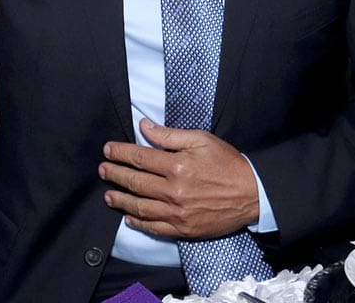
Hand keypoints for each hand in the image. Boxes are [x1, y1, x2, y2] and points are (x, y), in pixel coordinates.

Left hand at [98, 118, 258, 238]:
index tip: (108, 149)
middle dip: (114, 174)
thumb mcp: (200, 139)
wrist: (252, 194)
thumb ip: (169, 135)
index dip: (120, 152)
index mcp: (177, 165)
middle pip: (135, 182)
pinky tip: (129, 218)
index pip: (139, 157)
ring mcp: (178, 213)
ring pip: (141, 207)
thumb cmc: (226, 162)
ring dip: (121, 200)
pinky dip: (139, 223)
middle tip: (102, 169)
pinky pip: (155, 228)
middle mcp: (175, 191)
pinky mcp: (184, 229)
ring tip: (108, 195)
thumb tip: (144, 126)